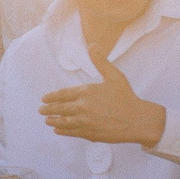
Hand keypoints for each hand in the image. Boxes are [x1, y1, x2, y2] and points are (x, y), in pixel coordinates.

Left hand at [39, 57, 167, 146]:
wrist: (138, 120)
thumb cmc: (126, 97)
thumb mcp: (114, 76)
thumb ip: (100, 61)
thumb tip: (92, 44)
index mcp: (87, 91)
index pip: (62, 94)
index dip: (51, 97)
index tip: (44, 99)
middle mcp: (83, 106)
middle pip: (59, 108)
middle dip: (48, 109)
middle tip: (41, 110)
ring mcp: (85, 121)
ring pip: (63, 121)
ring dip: (52, 121)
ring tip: (47, 120)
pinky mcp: (89, 133)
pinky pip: (70, 132)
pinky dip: (62, 131)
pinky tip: (57, 130)